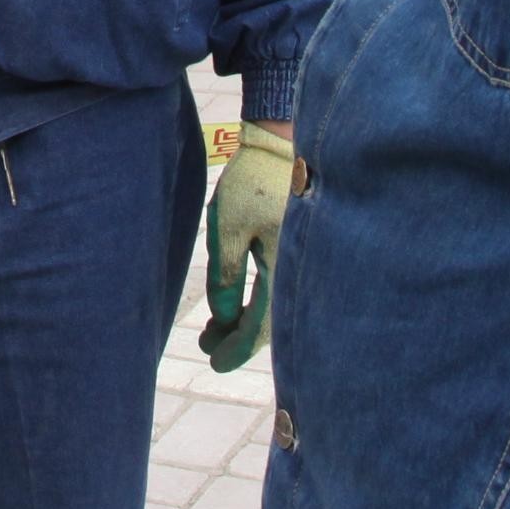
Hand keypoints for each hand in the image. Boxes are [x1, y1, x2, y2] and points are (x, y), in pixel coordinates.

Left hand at [198, 121, 296, 373]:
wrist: (281, 145)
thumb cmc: (253, 182)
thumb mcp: (229, 227)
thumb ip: (226, 275)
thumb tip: (224, 318)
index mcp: (285, 269)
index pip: (263, 326)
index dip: (237, 349)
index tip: (214, 363)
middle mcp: (300, 270)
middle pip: (272, 322)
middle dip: (237, 338)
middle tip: (207, 346)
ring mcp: (302, 261)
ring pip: (276, 307)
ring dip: (245, 321)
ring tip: (213, 329)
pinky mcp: (298, 249)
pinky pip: (280, 289)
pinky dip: (256, 302)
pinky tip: (234, 305)